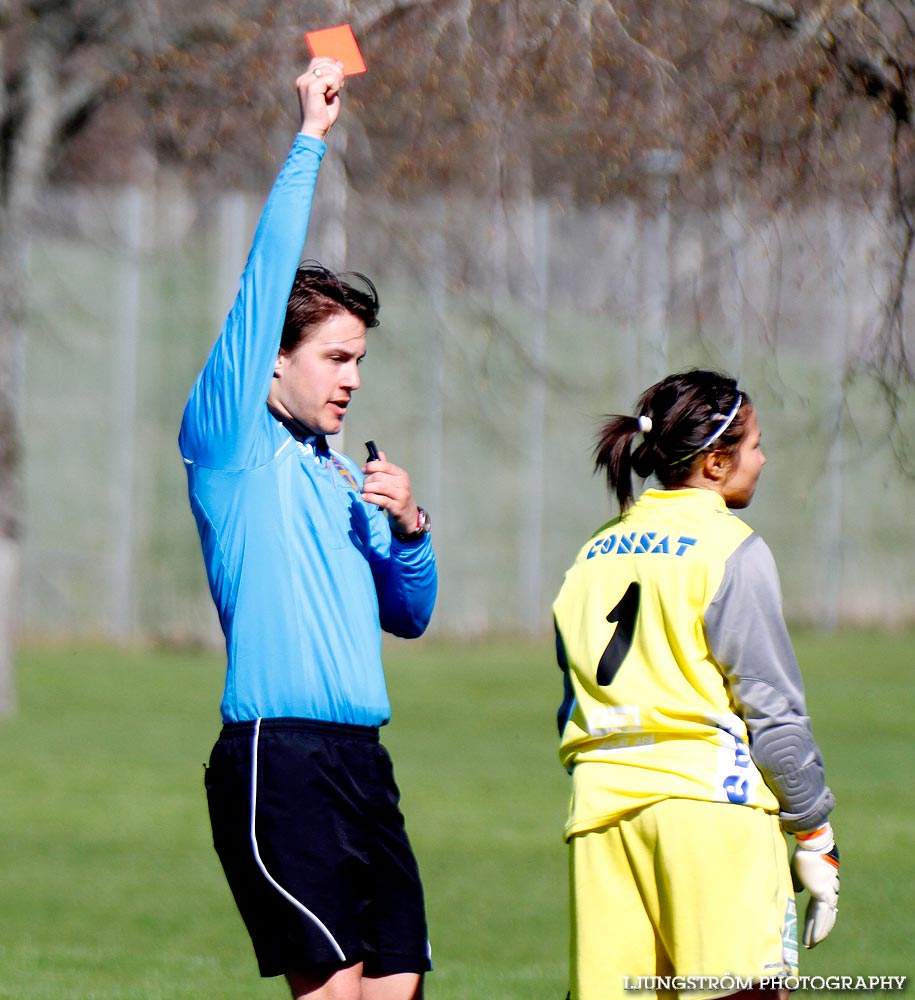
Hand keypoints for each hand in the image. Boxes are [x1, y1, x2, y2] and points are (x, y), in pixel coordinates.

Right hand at [296, 58, 344, 140]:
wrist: (316, 130)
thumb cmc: (324, 115)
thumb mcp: (330, 93)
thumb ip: (332, 79)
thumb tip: (340, 64)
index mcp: (305, 79)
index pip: (319, 60)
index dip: (332, 64)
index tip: (339, 78)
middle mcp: (303, 79)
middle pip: (325, 62)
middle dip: (338, 73)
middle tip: (339, 87)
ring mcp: (306, 82)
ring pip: (329, 69)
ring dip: (337, 82)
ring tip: (332, 94)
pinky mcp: (311, 87)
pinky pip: (331, 79)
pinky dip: (335, 88)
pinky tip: (329, 97)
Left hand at [361, 450, 419, 535]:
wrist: (409, 515)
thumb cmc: (398, 496)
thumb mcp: (394, 481)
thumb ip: (386, 468)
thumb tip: (378, 453)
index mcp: (401, 474)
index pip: (384, 465)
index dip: (372, 466)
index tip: (364, 470)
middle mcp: (403, 483)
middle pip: (380, 476)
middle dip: (368, 480)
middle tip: (364, 486)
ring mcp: (401, 496)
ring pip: (380, 487)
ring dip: (368, 488)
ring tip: (363, 491)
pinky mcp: (397, 507)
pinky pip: (381, 500)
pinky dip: (371, 498)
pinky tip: (364, 497)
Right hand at [790, 823, 839, 947]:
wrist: (812, 842)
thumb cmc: (804, 851)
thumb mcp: (798, 869)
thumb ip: (798, 881)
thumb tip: (796, 891)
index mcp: (822, 885)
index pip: (817, 907)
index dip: (812, 919)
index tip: (808, 928)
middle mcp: (828, 891)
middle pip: (823, 915)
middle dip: (817, 929)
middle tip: (811, 943)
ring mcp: (827, 893)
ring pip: (823, 919)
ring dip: (817, 933)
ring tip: (810, 945)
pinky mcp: (823, 894)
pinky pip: (819, 915)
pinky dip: (816, 928)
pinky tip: (813, 940)